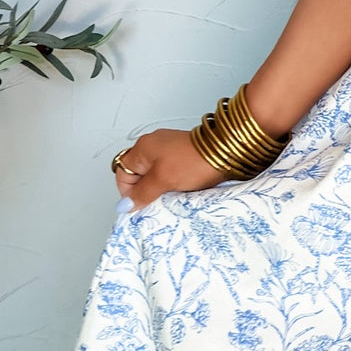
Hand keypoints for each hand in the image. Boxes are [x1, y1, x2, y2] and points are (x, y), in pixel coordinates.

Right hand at [112, 127, 231, 211]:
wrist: (228, 151)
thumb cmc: (194, 161)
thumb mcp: (163, 180)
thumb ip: (142, 193)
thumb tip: (125, 205)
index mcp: (143, 147)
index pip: (122, 173)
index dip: (129, 191)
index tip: (142, 202)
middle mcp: (154, 145)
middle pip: (139, 175)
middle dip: (146, 190)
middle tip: (158, 200)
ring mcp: (169, 149)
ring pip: (155, 175)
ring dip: (161, 188)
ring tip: (172, 195)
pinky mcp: (184, 154)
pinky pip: (170, 173)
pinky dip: (174, 182)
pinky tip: (183, 189)